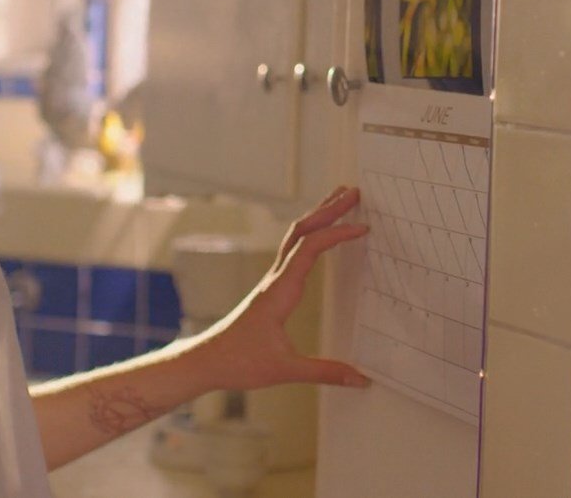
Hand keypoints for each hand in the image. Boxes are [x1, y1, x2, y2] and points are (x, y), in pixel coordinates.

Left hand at [188, 186, 371, 391]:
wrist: (206, 361)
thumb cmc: (239, 362)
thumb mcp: (285, 370)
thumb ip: (326, 372)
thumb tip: (362, 379)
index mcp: (280, 291)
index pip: (310, 249)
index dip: (337, 234)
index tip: (363, 227)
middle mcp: (275, 279)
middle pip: (302, 231)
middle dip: (328, 209)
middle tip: (354, 192)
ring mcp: (272, 281)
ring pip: (295, 237)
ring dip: (318, 216)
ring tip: (339, 200)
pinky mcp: (272, 288)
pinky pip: (292, 250)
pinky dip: (310, 234)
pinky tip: (319, 234)